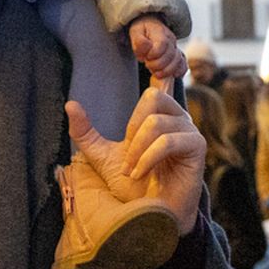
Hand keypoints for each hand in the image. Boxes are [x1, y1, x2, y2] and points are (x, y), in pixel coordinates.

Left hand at [66, 77, 205, 234]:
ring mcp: (190, 131)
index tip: (151, 53)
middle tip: (129, 155)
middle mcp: (177, 118)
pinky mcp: (197, 148)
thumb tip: (71, 104)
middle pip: (152, 98)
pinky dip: (148, 158)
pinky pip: (168, 141)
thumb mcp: (102, 157)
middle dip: (132, 128)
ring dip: (136, 151)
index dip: (159, 66)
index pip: (160, 82)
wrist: (149, 215)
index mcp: (159, 115)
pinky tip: (141, 173)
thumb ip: (86, 133)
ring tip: (133, 170)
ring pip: (157, 122)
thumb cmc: (133, 187)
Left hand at [128, 14, 184, 81]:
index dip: (154, 54)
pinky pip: (183, 65)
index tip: (146, 57)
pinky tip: (170, 75)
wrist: (150, 28)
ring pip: (178, 61)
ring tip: (155, 72)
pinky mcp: (178, 56)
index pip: (162, 43)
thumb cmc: (142, 32)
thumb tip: (148, 49)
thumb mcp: (135, 32)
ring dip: (166, 71)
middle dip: (158, 64)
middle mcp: (171, 39)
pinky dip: (178, 72)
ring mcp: (176, 48)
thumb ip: (139, 41)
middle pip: (171, 55)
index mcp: (160, 32)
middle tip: (148, 65)